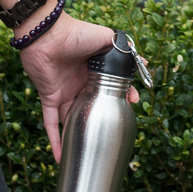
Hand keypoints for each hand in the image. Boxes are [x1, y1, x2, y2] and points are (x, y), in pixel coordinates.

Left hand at [17, 8, 138, 161]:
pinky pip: (52, 122)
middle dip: (103, 117)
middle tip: (116, 127)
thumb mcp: (106, 38)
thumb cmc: (76, 33)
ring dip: (78, 133)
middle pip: (92, 105)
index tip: (132, 102)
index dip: (121, 96)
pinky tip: (59, 158)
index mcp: (92, 70)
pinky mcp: (50, 98)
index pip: (110, 88)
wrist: (47, 34)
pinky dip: (55, 140)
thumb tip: (145, 62)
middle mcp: (79, 83)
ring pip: (72, 118)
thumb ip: (124, 49)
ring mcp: (64, 92)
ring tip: (88, 149)